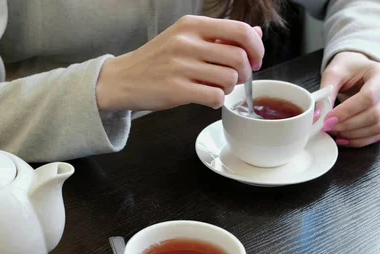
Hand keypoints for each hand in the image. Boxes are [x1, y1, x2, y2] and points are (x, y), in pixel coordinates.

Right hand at [96, 15, 263, 111]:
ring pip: (229, 79)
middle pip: (239, 58)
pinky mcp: (176, 90)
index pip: (240, 30)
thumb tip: (255, 34)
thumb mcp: (186, 39)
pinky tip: (207, 98)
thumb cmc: (156, 60)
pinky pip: (214, 97)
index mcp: (191, 25)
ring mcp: (180, 66)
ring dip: (229, 88)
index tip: (255, 60)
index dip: (256, 48)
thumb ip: (220, 36)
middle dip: (245, 73)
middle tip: (236, 79)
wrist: (123, 79)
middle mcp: (186, 42)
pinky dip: (216, 101)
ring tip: (216, 88)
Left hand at [319, 51, 379, 146]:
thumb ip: (326, 92)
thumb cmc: (348, 68)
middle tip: (327, 127)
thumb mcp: (334, 72)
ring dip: (352, 134)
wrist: (358, 69)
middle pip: (374, 114)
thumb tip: (317, 116)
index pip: (369, 97)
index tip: (328, 118)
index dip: (347, 111)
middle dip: (348, 125)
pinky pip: (376, 135)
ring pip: (377, 127)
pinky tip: (342, 138)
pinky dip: (358, 140)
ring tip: (332, 131)